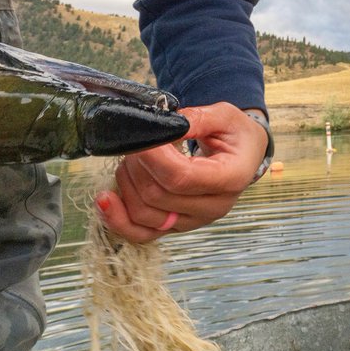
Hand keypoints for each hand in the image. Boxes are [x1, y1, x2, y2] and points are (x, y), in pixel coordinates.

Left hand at [94, 102, 268, 243]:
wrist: (244, 155)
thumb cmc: (236, 135)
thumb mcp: (226, 116)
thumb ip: (198, 118)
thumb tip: (166, 124)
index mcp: (231, 178)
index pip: (182, 177)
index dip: (153, 158)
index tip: (140, 137)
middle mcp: (213, 207)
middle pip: (158, 196)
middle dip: (137, 164)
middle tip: (136, 140)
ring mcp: (193, 221)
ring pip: (144, 216)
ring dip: (126, 184)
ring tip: (130, 158)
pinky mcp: (175, 227)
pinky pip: (140, 234)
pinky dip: (118, 220)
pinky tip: (105, 199)